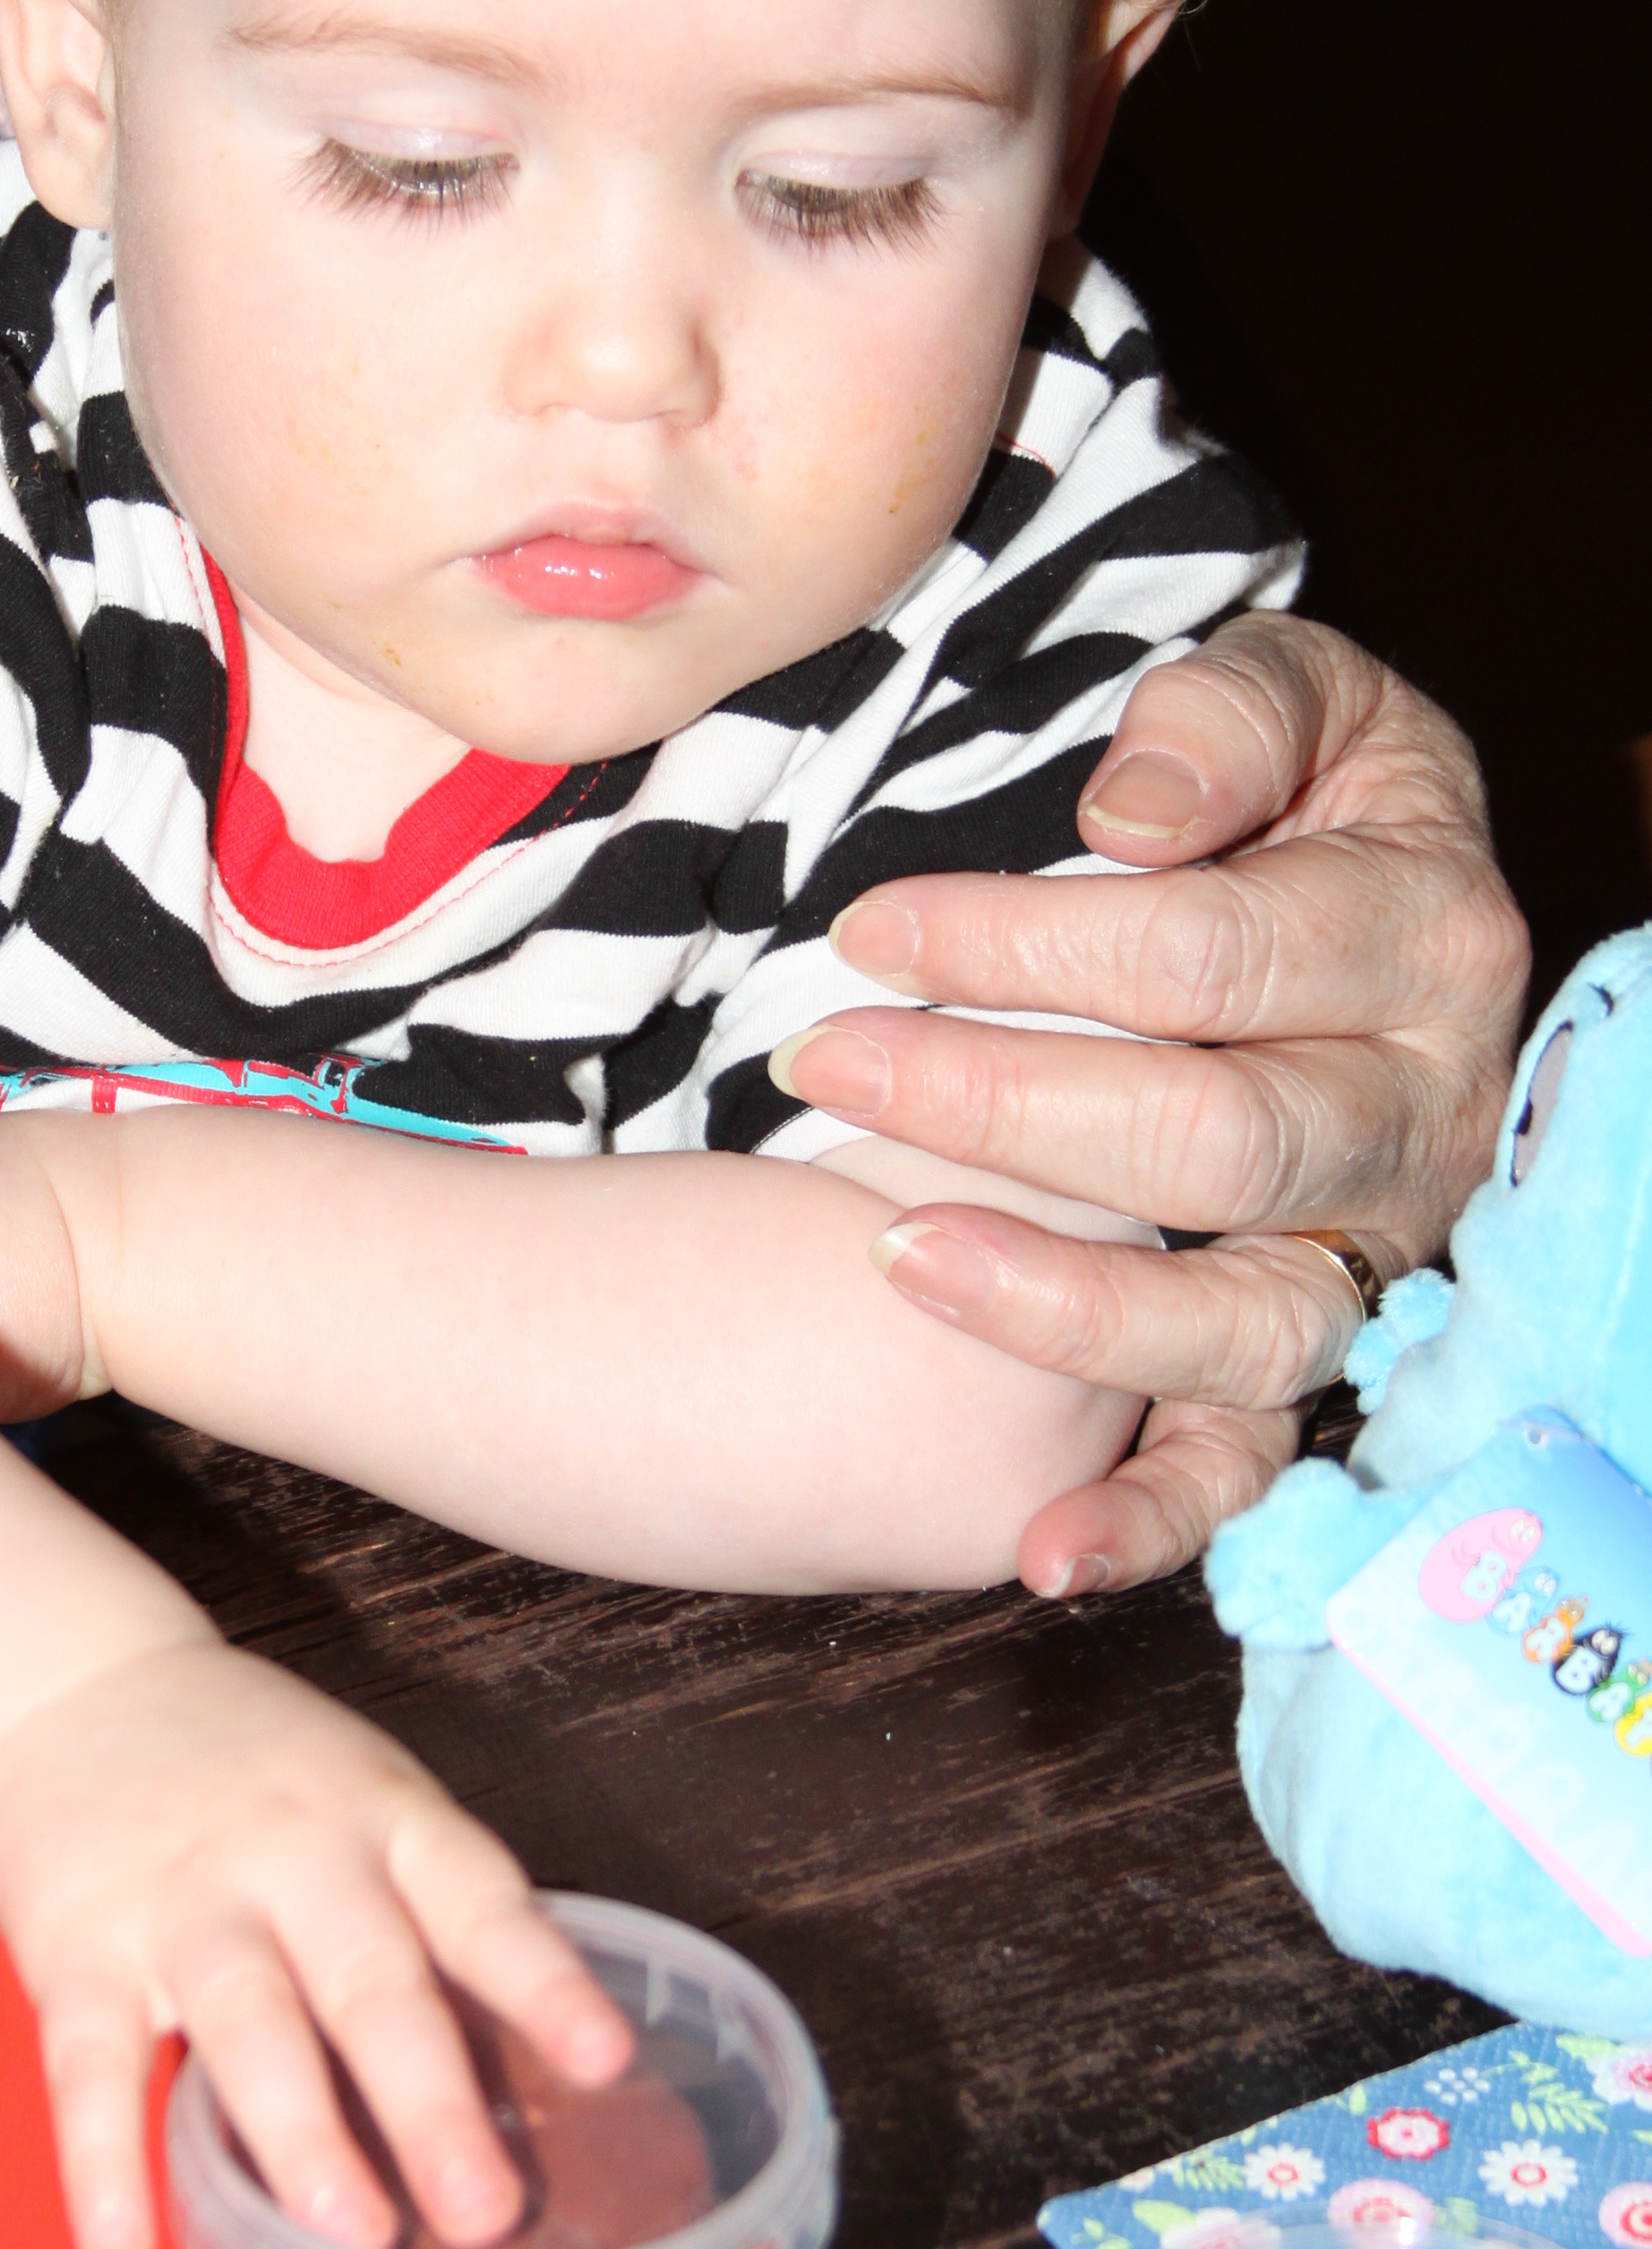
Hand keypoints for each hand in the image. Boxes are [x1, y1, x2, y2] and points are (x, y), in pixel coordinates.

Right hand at [0, 1633, 632, 2248]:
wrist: (69, 1683)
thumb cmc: (252, 1772)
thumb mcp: (363, 1797)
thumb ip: (428, 1916)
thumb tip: (531, 2086)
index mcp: (383, 1820)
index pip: (477, 1902)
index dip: (542, 1980)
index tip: (603, 2059)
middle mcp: (292, 1855)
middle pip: (369, 1980)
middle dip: (428, 2102)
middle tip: (482, 2211)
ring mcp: (181, 1901)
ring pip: (247, 2023)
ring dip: (300, 2134)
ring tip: (348, 2234)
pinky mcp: (76, 1946)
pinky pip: (89, 2063)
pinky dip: (103, 2159)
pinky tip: (122, 2244)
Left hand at [775, 617, 1528, 1591]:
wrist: (1354, 887)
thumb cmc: (1292, 793)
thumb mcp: (1294, 698)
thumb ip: (1229, 718)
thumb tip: (1137, 815)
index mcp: (1425, 938)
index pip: (1205, 959)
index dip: (1022, 945)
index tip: (869, 931)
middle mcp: (1418, 1119)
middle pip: (1208, 1140)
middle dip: (993, 1103)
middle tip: (822, 1060)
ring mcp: (1371, 1255)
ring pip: (1241, 1322)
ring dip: (1059, 1303)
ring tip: (892, 1253)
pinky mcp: (1312, 1351)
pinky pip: (1252, 1463)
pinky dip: (1156, 1517)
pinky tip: (1042, 1550)